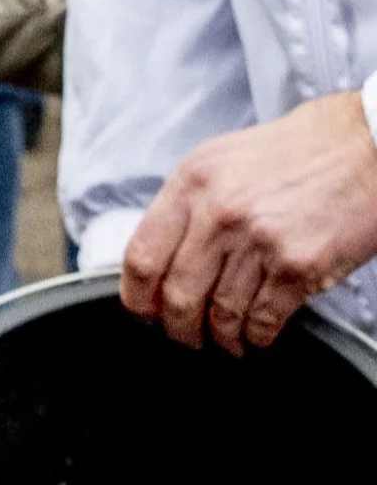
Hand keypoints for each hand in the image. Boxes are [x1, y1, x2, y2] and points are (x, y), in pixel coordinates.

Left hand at [122, 91, 376, 353]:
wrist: (360, 149)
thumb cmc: (292, 155)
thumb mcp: (219, 162)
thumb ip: (186, 204)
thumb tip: (161, 255)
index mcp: (190, 184)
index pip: (142, 256)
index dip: (136, 298)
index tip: (143, 314)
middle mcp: (218, 213)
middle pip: (177, 294)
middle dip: (177, 328)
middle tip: (185, 337)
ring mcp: (259, 242)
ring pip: (221, 313)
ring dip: (221, 338)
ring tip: (226, 341)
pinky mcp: (299, 267)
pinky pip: (263, 319)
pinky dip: (255, 337)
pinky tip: (256, 335)